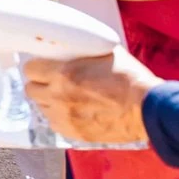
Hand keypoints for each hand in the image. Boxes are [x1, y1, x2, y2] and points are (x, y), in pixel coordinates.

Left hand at [21, 48, 158, 144]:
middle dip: (39, 84)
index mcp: (63, 73)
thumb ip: (84, 51)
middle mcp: (58, 96)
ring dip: (49, 102)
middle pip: (31, 90)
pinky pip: (55, 124)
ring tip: (64, 98)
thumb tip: (77, 46)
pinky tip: (72, 112)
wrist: (148, 108)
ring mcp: (65, 116)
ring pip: (41, 108)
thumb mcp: (106, 52)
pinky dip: (60, 118)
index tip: (43, 66)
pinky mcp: (74, 133)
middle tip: (52, 82)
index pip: (30, 69)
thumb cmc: (130, 78)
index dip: (37, 67)